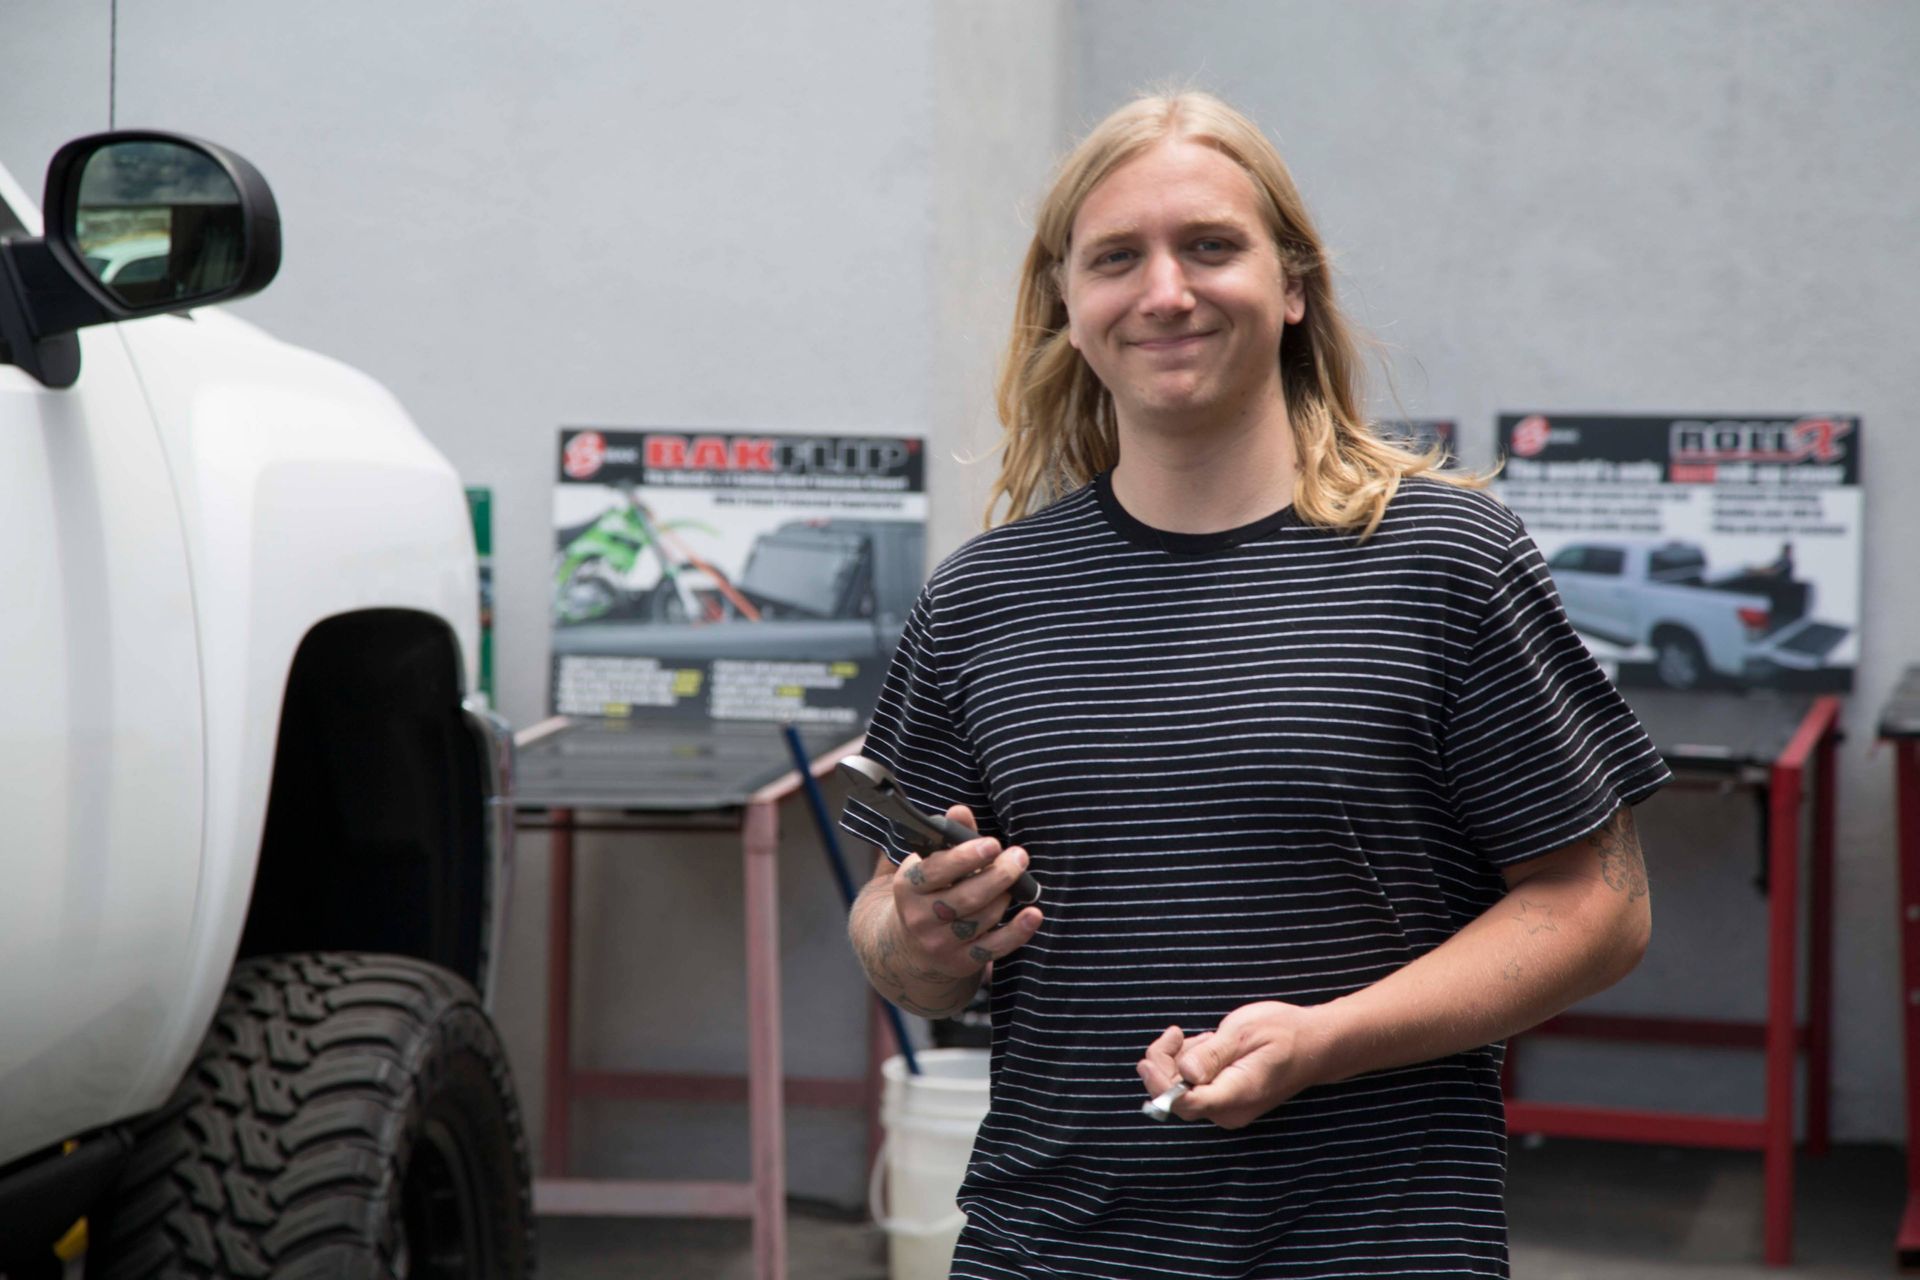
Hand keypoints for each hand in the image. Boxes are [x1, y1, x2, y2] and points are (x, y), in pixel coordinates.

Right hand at [891, 805, 1041, 978]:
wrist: (908, 947)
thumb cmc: (927, 892)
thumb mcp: (926, 865)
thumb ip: (948, 838)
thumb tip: (961, 811)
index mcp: (907, 887)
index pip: (935, 871)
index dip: (965, 858)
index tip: (992, 844)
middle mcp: (921, 918)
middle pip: (966, 897)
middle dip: (998, 875)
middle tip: (1019, 857)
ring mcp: (940, 944)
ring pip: (983, 919)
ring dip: (1006, 896)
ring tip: (1017, 880)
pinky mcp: (961, 962)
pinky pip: (995, 948)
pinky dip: (1018, 931)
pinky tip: (1034, 913)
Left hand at [1135, 1001, 1327, 1128]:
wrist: (1313, 1044)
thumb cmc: (1282, 1032)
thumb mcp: (1244, 1032)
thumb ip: (1212, 1055)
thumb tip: (1185, 1072)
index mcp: (1236, 1095)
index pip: (1186, 1103)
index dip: (1160, 1085)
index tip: (1147, 1061)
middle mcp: (1227, 1111)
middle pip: (1175, 1097)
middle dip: (1166, 1063)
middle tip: (1178, 1032)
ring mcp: (1225, 1109)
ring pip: (1181, 1089)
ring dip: (1181, 1059)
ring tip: (1210, 1038)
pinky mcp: (1223, 1102)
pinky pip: (1192, 1086)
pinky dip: (1190, 1063)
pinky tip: (1210, 1046)